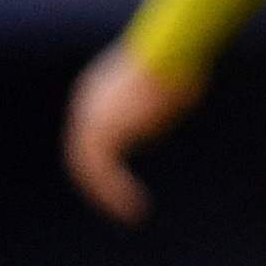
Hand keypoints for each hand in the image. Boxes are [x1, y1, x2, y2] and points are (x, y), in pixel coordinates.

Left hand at [65, 42, 203, 224]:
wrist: (171, 53)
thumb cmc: (181, 61)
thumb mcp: (173, 82)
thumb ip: (166, 99)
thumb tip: (183, 98)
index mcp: (98, 90)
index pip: (93, 131)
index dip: (106, 159)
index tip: (122, 179)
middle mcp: (86, 103)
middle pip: (82, 152)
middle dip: (99, 181)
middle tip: (121, 203)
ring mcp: (88, 118)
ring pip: (86, 167)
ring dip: (106, 193)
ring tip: (130, 212)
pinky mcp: (99, 133)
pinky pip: (101, 173)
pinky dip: (115, 194)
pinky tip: (134, 209)